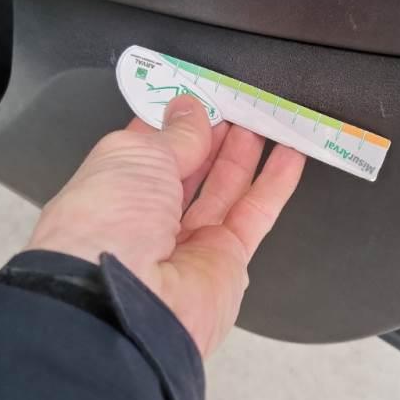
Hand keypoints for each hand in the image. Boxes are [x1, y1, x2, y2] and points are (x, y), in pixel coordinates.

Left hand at [27, 94, 305, 355]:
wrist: (124, 304)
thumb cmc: (108, 223)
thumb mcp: (136, 157)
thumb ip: (174, 134)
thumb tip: (191, 110)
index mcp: (113, 191)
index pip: (148, 149)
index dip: (173, 121)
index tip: (197, 95)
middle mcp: (148, 219)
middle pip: (189, 170)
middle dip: (212, 136)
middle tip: (237, 105)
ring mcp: (189, 242)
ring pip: (224, 190)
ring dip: (244, 154)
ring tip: (264, 120)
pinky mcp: (227, 261)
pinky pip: (255, 214)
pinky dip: (274, 184)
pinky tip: (291, 155)